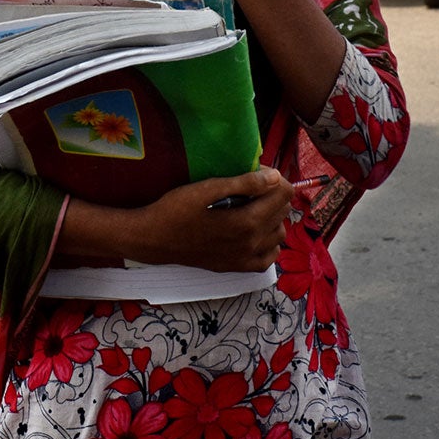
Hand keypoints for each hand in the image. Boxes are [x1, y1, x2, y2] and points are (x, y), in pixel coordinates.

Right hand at [131, 167, 292, 272]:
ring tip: (252, 206)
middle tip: (252, 185)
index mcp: (246, 221)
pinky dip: (268, 243)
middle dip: (273, 194)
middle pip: (283, 212)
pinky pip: (269, 258)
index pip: (283, 195)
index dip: (274, 178)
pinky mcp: (237, 267)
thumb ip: (244, 183)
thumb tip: (274, 177)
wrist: (155, 239)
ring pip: (279, 234)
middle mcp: (252, 243)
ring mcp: (245, 258)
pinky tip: (254, 232)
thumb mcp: (208, 189)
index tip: (258, 172)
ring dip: (273, 217)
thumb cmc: (177, 209)